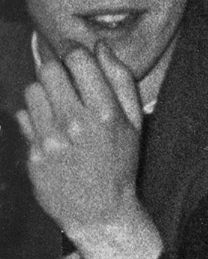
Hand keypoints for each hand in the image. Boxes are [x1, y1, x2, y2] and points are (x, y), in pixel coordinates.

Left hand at [15, 44, 157, 258]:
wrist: (101, 212)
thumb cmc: (120, 164)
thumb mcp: (134, 124)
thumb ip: (120, 82)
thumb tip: (99, 46)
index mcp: (106, 114)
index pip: (78, 59)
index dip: (75, 52)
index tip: (75, 56)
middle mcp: (76, 123)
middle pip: (48, 69)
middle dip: (56, 71)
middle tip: (66, 85)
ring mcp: (51, 139)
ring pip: (32, 90)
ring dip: (44, 94)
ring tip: (59, 110)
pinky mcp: (33, 153)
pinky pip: (23, 117)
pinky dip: (35, 119)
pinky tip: (51, 133)